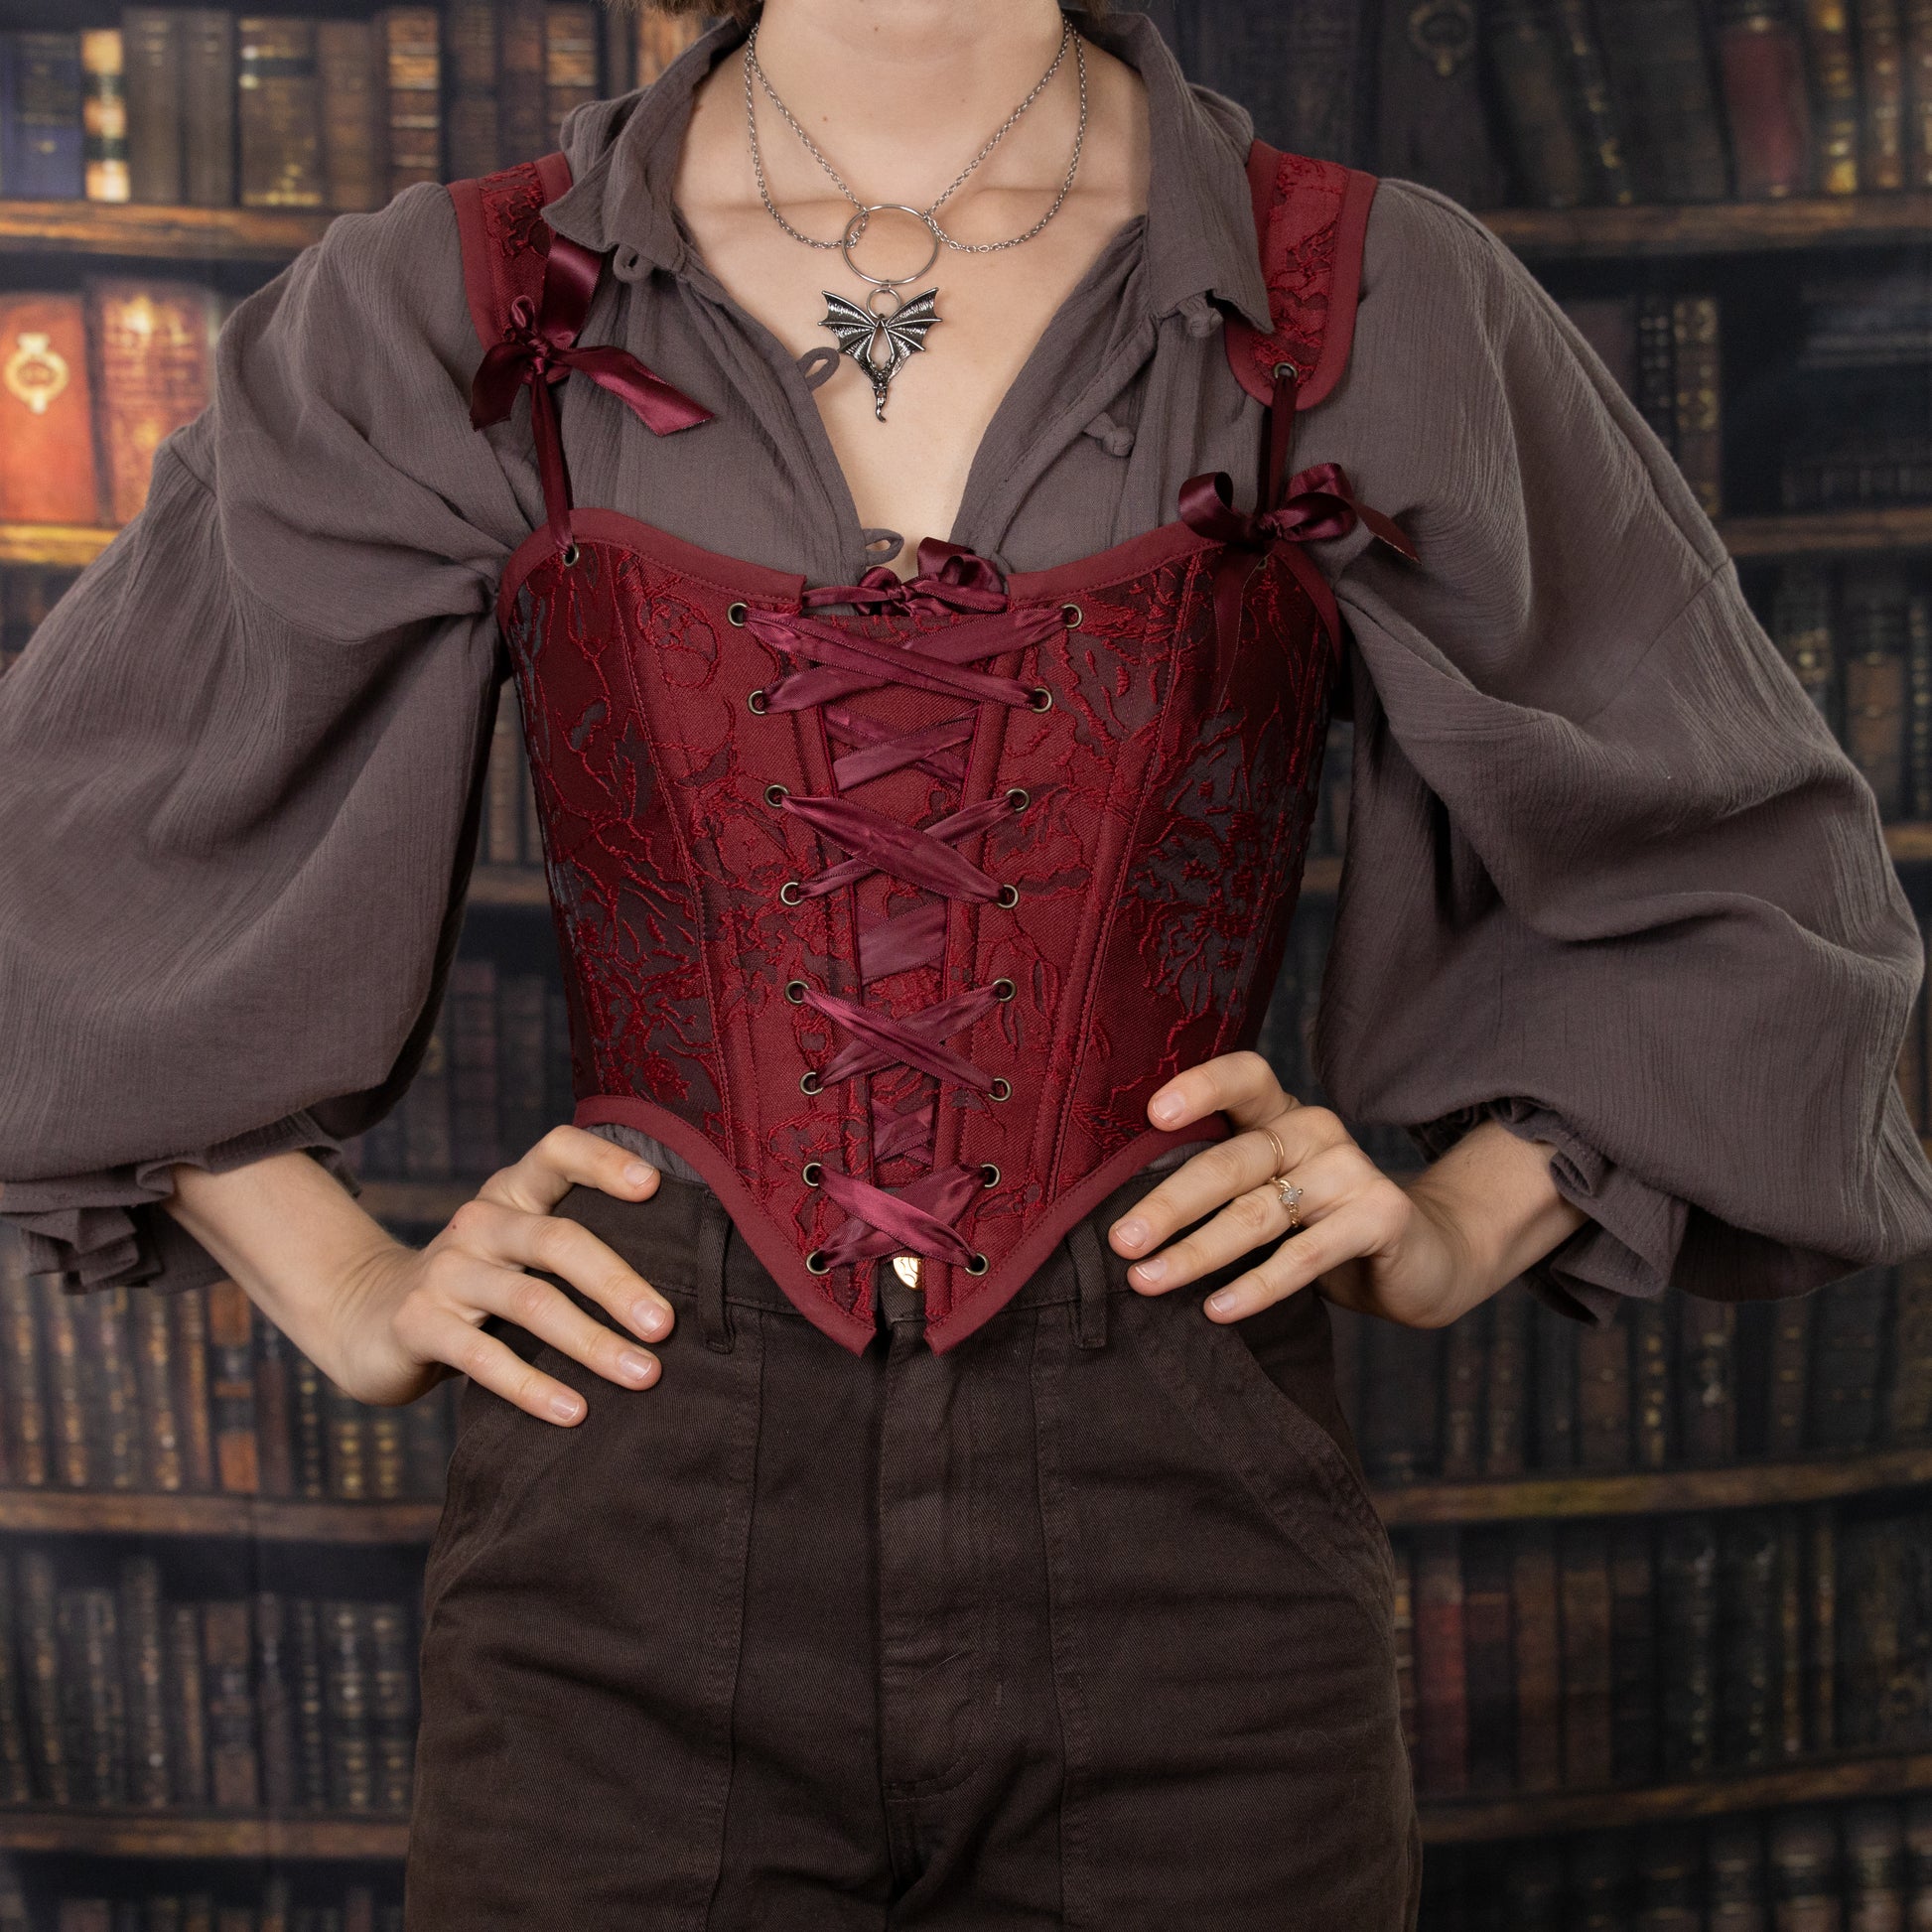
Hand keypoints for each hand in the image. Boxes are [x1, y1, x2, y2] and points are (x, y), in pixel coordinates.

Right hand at [330, 1126, 675, 1423]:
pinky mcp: (418, 1323)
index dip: (603, 1162)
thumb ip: (574, 1251)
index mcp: (512, 1194)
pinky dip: (534, 1387)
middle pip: (557, 1240)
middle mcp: (480, 1222)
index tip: (654, 1187)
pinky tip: (574, 1413)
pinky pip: (483, 1357)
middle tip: (665, 1326)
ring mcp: (445, 1270)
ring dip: (592, 1342)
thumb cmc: (475, 1287)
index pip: (556, 1152)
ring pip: (530, 1301)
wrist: (364, 1318)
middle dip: (618, 1283)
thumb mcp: (517, 1253)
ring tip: (642, 1375)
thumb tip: (675, 1293)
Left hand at [1108, 1052, 1542, 1331]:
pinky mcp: (1380, 1216)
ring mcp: (1352, 1170)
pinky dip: (1257, 1285)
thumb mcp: (1271, 1194)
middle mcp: (1316, 1131)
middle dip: (1168, 1204)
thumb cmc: (1321, 1225)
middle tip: (1120, 1240)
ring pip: (1259, 1213)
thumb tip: (1123, 1219)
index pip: (1244, 1077)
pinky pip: (1306, 1255)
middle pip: (1231, 1161)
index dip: (1200, 1088)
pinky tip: (1218, 1309)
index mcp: (1282, 1115)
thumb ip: (1219, 1188)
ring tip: (1147, 1282)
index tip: (1152, 1115)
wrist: (1424, 1257)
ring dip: (1196, 1252)